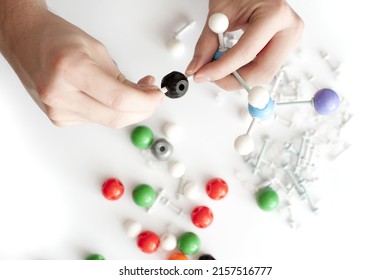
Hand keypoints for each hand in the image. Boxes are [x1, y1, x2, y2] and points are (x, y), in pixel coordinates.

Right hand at [1, 4, 163, 127]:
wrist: (26, 41)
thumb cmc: (58, 39)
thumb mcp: (98, 50)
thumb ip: (122, 78)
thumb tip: (145, 97)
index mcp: (71, 69)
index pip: (119, 99)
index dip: (145, 102)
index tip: (157, 96)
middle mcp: (60, 93)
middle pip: (115, 117)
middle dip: (142, 110)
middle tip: (152, 98)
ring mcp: (57, 110)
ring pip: (108, 122)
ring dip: (128, 111)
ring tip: (132, 92)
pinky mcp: (58, 118)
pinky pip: (95, 120)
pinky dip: (109, 111)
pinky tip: (107, 98)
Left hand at [186, 0, 303, 89]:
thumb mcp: (220, 13)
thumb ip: (206, 44)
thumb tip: (196, 69)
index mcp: (275, 15)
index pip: (246, 52)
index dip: (221, 69)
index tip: (202, 75)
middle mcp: (289, 30)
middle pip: (261, 72)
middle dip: (233, 80)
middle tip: (211, 77)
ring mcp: (290, 41)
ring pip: (262, 75)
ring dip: (238, 77)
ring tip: (221, 65)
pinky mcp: (285, 49)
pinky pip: (264, 69)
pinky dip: (245, 71)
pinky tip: (235, 61)